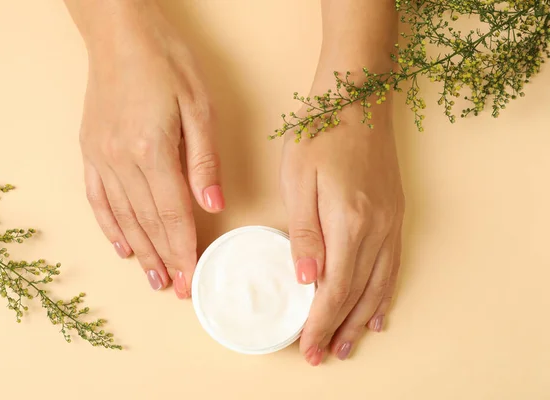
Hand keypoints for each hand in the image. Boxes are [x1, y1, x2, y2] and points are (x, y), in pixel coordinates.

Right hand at [78, 4, 223, 297]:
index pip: (172, 215)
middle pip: (148, 223)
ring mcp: (101, 158)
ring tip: (154, 280)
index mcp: (152, 151)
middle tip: (178, 290)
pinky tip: (120, 247)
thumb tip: (213, 205)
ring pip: (123, 217)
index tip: (193, 277)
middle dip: (166, 259)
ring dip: (140, 252)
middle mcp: (121, 161)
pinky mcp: (91, 151)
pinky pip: (98, 199)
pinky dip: (110, 227)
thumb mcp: (199, 106)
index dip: (184, 250)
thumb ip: (203, 161)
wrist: (119, 33)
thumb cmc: (165, 63)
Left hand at [281, 102, 403, 364]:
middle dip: (340, 328)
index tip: (308, 346)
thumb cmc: (320, 133)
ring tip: (351, 343)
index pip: (334, 289)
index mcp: (348, 222)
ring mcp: (391, 222)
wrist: (357, 98)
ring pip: (379, 285)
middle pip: (358, 293)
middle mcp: (377, 229)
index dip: (321, 322)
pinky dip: (385, 293)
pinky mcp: (395, 214)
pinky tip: (379, 310)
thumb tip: (309, 279)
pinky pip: (393, 265)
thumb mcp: (298, 179)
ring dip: (363, 318)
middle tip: (324, 354)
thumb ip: (305, 233)